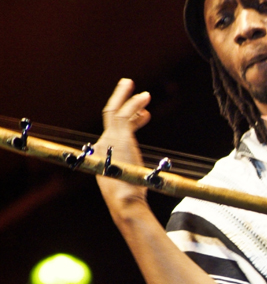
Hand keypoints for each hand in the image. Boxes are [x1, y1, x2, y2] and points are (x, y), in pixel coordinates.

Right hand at [95, 79, 152, 219]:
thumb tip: (147, 168)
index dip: (130, 119)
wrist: (124, 199)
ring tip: (138, 86)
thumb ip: (135, 168)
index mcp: (103, 154)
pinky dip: (135, 103)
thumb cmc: (130, 194)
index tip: (144, 114)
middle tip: (128, 84)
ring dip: (127, 96)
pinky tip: (145, 97)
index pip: (114, 129)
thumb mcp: (130, 177)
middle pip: (109, 115)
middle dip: (119, 98)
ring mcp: (110, 139)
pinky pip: (126, 114)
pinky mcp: (120, 137)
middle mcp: (102, 144)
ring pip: (116, 110)